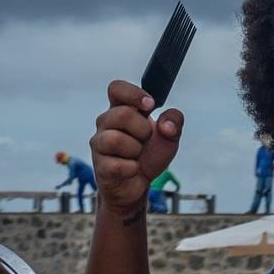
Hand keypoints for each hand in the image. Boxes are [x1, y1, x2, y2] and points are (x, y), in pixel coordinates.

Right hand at [89, 80, 183, 215]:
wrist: (138, 186)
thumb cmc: (150, 155)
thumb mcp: (170, 136)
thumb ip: (174, 121)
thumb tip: (166, 125)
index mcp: (121, 108)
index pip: (116, 88)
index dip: (133, 94)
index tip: (151, 106)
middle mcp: (105, 123)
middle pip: (122, 114)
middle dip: (143, 129)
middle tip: (145, 140)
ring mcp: (99, 144)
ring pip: (116, 139)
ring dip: (136, 149)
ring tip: (136, 155)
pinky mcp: (100, 166)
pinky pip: (118, 165)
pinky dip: (133, 169)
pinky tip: (132, 169)